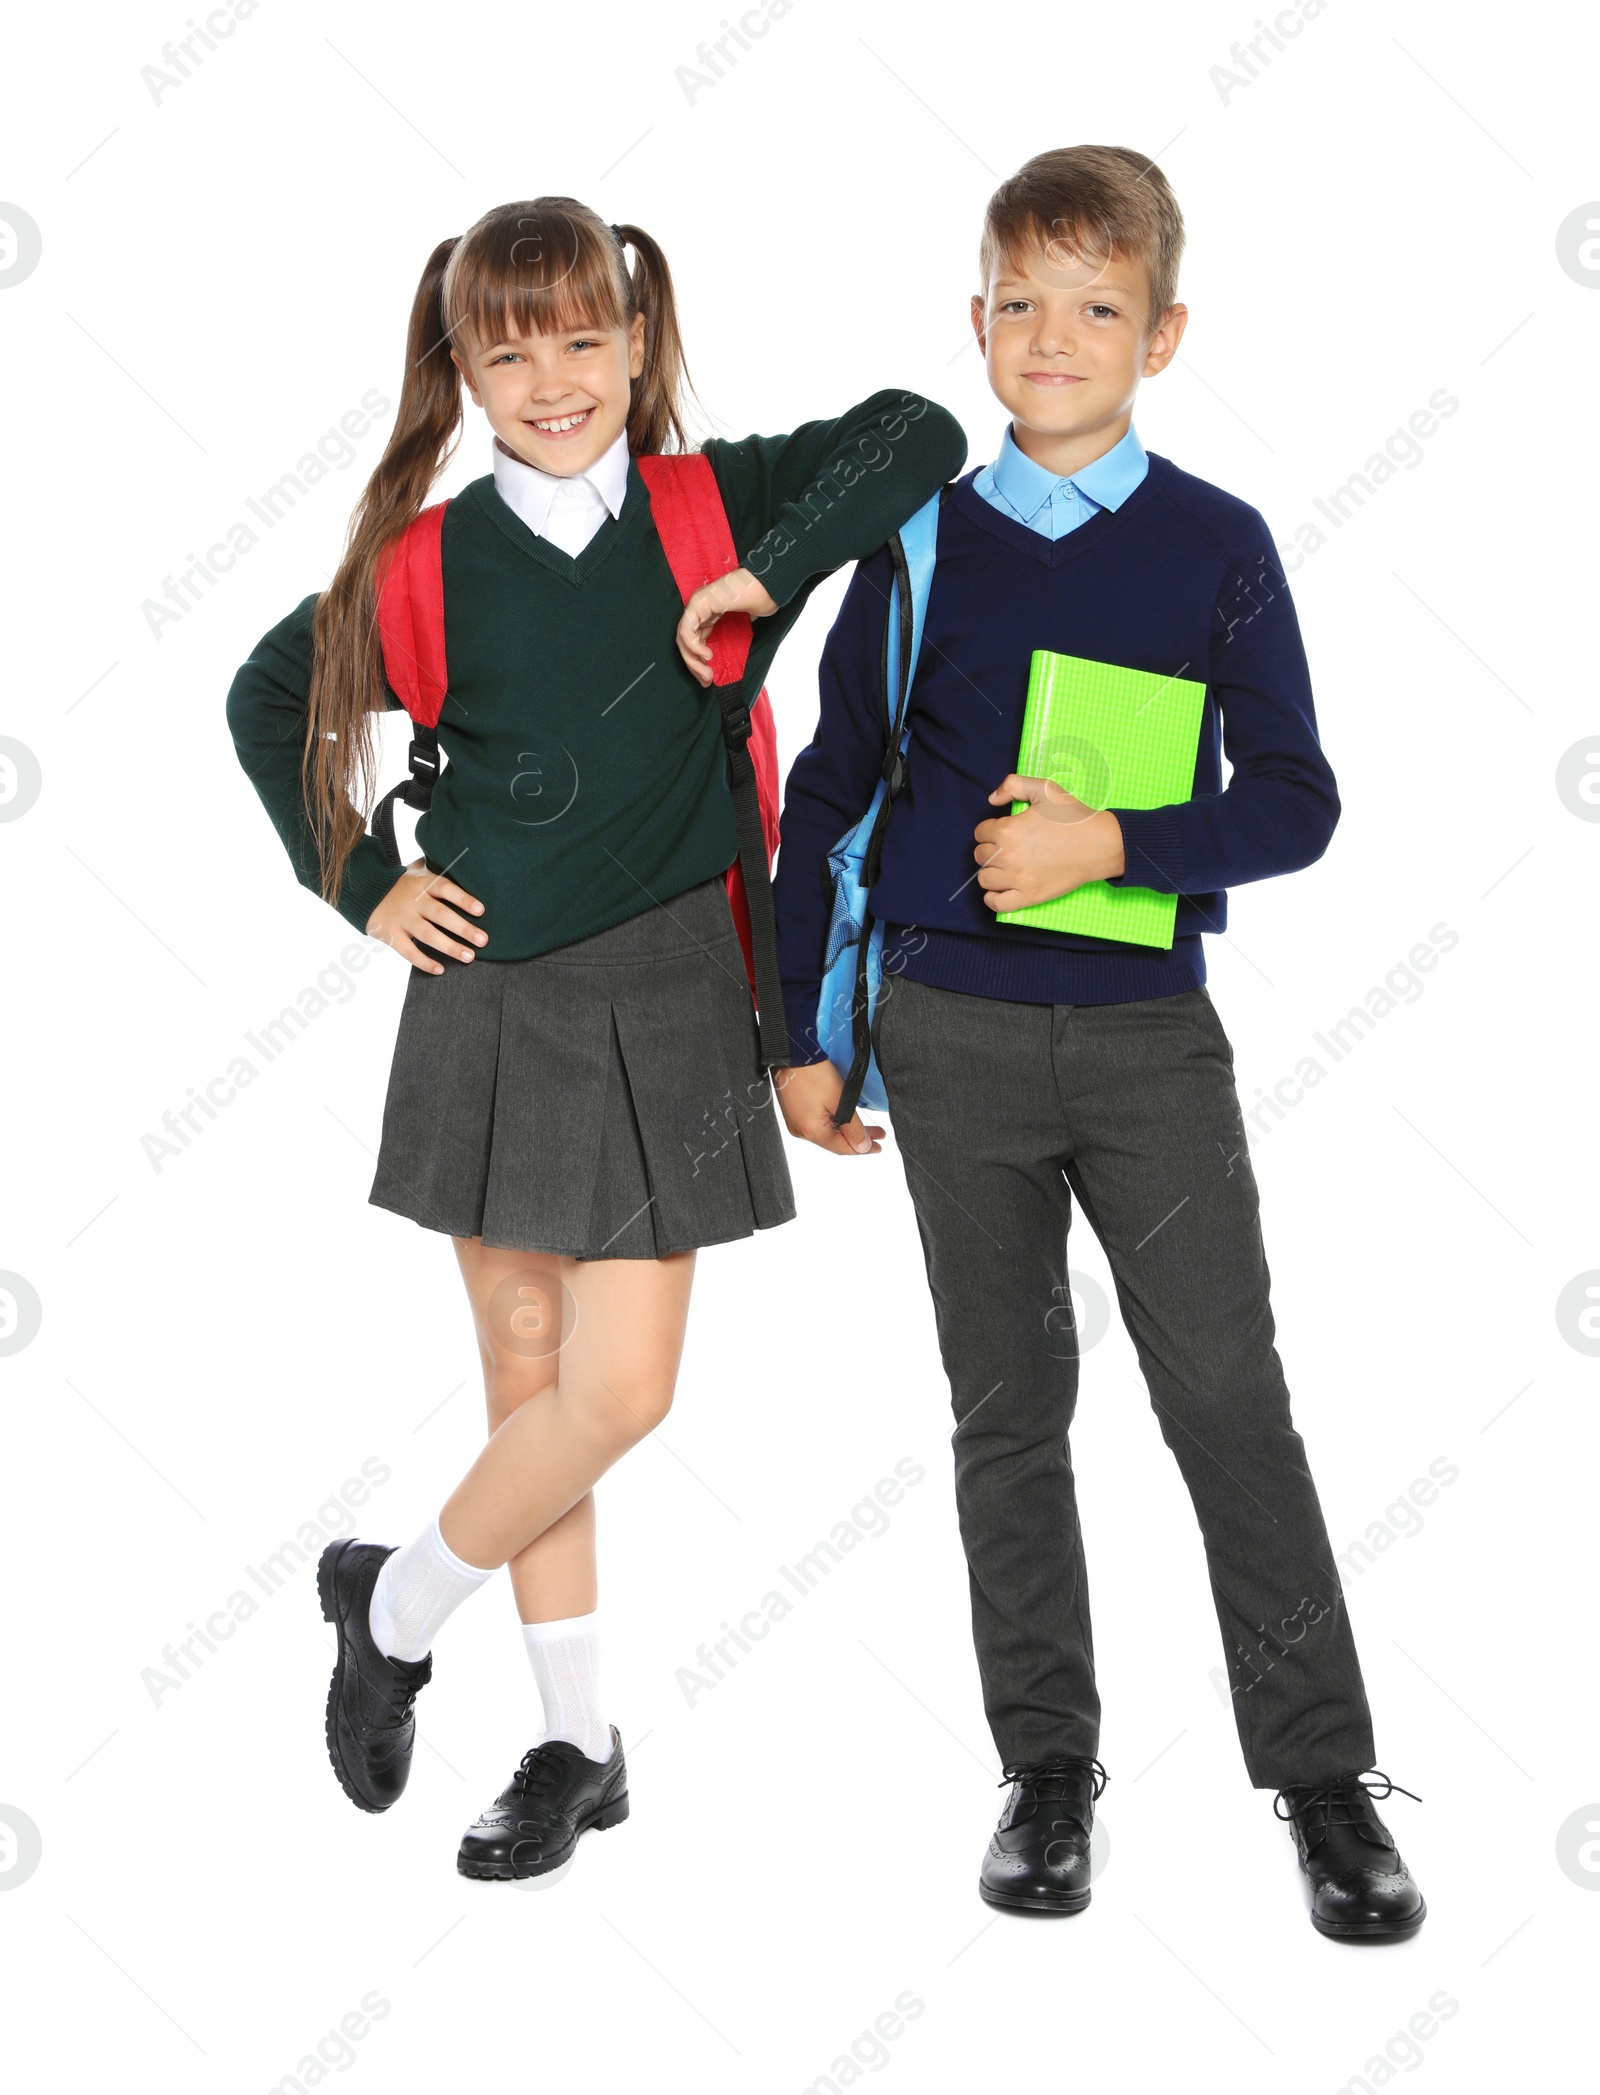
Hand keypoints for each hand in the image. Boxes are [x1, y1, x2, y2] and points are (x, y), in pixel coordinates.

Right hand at [367, 859, 486, 972]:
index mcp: (423, 883)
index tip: (481, 910)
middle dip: (463, 928)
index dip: (463, 899)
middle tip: (483, 940)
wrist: (364, 891)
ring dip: (450, 947)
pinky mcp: (391, 935)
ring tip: (470, 957)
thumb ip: (438, 868)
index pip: (445, 888)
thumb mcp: (417, 871)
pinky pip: (408, 951)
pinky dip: (424, 962)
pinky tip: (440, 970)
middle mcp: (414, 901)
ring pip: (428, 935)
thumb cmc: (401, 883)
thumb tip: (467, 862)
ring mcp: (402, 919)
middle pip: (441, 914)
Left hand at [675, 566, 777, 686]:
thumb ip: (730, 636)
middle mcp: (699, 608)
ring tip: (707, 673)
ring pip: (683, 637)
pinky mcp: (699, 602)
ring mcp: (698, 603)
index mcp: (708, 612)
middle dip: (693, 665)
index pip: (693, 641)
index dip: (697, 663)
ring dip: (692, 660)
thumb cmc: (761, 599)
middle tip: (706, 681)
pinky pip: (687, 628)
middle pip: (685, 642)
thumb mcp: (742, 625)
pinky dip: (693, 646)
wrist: (770, 585)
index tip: (708, 679)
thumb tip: (723, 657)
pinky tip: (707, 655)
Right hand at [775, 1058, 885, 1156]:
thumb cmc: (813, 1073)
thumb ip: (853, 1128)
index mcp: (811, 1132)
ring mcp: (796, 1121)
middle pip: (834, 1141)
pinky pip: (817, 1123)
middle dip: (856, 1139)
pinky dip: (833, 1123)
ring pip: (826, 1132)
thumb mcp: (840, 1101)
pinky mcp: (794, 1112)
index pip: (842, 1148)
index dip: (862, 1149)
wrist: (792, 1054)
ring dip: (845, 1130)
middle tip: (876, 1135)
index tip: (878, 1146)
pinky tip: (844, 1118)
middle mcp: (801, 1131)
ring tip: (864, 1127)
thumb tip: (863, 1147)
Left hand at [972, 774, 1125, 911]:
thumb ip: (1014, 785)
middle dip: (991, 848)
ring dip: (991, 871)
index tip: (1005, 829)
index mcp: (1008, 830)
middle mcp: (1008, 856)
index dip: (991, 828)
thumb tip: (992, 800)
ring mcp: (1018, 880)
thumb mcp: (1045, 789)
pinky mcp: (1029, 896)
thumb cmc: (1074, 817)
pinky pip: (997, 904)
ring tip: (1006, 865)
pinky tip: (1002, 888)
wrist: (1100, 844)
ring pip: (985, 879)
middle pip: (980, 855)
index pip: (980, 832)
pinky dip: (993, 898)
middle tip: (1009, 846)